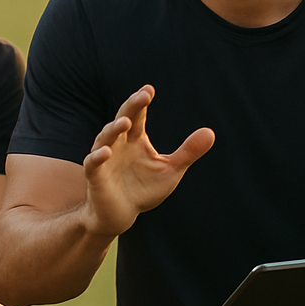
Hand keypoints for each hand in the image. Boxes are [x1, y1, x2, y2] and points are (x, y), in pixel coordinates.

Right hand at [81, 85, 214, 237]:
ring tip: (125, 121)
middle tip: (142, 96)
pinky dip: (98, 157)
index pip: (138, 115)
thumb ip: (188, 151)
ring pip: (105, 138)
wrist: (122, 215)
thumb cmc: (144, 189)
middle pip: (122, 119)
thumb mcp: (171, 169)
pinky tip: (107, 152)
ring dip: (113, 129)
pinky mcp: (96, 177)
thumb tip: (211, 132)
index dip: (141, 102)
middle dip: (131, 107)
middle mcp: (118, 144)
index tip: (149, 90)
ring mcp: (105, 159)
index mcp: (135, 139)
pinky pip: (93, 164)